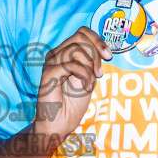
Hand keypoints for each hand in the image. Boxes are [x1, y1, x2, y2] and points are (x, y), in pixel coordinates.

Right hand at [32, 27, 109, 141]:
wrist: (58, 125)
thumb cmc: (71, 105)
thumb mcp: (88, 78)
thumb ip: (92, 62)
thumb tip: (103, 49)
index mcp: (64, 53)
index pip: (82, 32)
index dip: (98, 40)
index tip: (108, 55)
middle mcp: (55, 54)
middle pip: (80, 37)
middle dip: (95, 53)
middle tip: (99, 73)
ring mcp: (50, 63)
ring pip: (76, 49)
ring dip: (90, 66)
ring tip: (90, 83)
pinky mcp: (48, 74)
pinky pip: (71, 64)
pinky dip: (84, 75)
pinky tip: (85, 88)